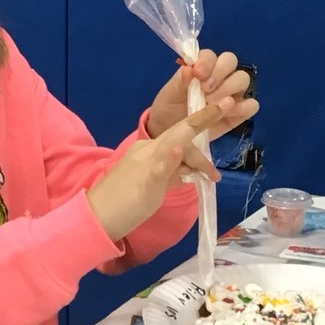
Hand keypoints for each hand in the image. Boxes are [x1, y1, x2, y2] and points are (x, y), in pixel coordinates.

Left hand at [87, 103, 222, 241]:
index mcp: (152, 150)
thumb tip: (182, 145)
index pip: (183, 130)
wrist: (96, 221)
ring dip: (193, 165)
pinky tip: (187, 177)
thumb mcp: (149, 188)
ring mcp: (145, 161)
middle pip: (183, 144)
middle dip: (200, 157)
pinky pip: (168, 165)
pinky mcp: (142, 173)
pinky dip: (181, 169)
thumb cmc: (125, 206)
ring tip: (206, 180)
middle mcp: (148, 150)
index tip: (228, 103)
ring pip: (176, 155)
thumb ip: (167, 166)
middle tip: (214, 177)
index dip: (206, 118)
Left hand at [146, 49, 258, 140]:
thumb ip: (179, 82)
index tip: (197, 74)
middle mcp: (220, 75)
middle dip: (219, 74)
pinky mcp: (239, 113)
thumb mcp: (169, 95)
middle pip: (231, 61)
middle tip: (204, 91)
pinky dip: (243, 108)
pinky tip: (228, 114)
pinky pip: (251, 105)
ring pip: (243, 80)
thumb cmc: (170, 108)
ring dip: (229, 90)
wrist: (171, 133)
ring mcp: (232, 93)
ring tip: (212, 104)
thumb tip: (188, 69)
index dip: (206, 62)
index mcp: (202, 66)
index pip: (211, 55)